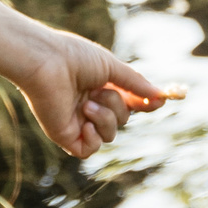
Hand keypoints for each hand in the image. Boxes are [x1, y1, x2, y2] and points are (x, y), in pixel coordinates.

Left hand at [4, 24, 168, 157]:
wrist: (46, 62)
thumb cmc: (75, 57)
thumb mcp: (112, 67)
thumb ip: (135, 84)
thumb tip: (161, 97)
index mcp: (101, 88)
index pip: (129, 103)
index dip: (144, 104)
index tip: (157, 101)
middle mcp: (90, 106)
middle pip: (122, 119)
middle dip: (117, 106)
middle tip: (99, 91)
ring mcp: (78, 121)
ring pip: (109, 135)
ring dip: (105, 119)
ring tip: (87, 103)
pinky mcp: (65, 135)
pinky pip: (90, 149)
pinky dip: (93, 138)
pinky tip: (85, 122)